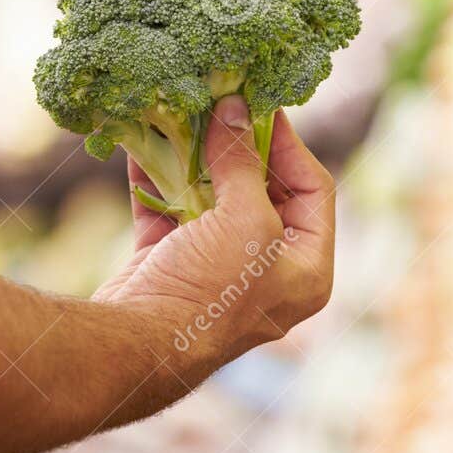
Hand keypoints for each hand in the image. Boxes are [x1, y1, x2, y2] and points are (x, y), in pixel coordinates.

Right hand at [93, 95, 335, 370]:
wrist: (137, 346)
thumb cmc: (211, 291)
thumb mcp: (245, 220)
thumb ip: (243, 161)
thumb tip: (234, 109)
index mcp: (307, 270)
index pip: (315, 192)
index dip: (290, 146)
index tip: (261, 107)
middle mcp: (268, 273)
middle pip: (263, 192)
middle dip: (238, 148)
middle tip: (221, 106)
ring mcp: (216, 271)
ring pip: (212, 200)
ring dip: (195, 159)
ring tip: (184, 116)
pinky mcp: (170, 267)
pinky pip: (168, 212)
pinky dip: (157, 180)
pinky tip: (145, 144)